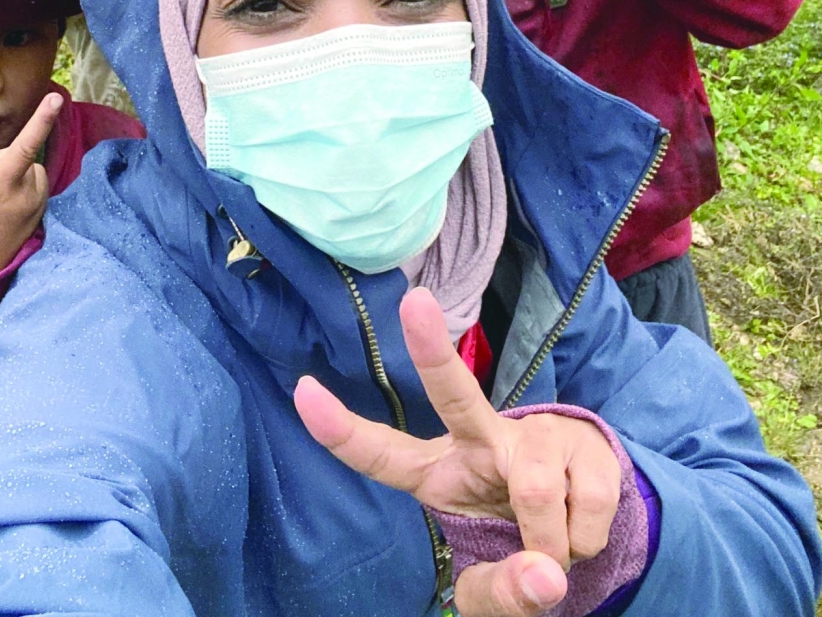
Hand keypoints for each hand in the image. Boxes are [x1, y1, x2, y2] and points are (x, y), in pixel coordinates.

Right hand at [0, 89, 62, 281]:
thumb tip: (16, 151)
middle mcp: (1, 188)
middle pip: (22, 150)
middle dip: (42, 121)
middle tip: (55, 97)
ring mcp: (25, 198)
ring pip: (26, 162)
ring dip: (16, 168)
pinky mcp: (40, 205)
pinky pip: (35, 177)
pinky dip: (26, 181)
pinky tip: (12, 203)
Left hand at [295, 288, 619, 616]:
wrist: (589, 534)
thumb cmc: (519, 551)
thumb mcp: (495, 590)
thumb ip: (503, 593)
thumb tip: (545, 575)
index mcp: (439, 473)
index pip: (381, 454)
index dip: (340, 429)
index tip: (302, 389)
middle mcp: (481, 439)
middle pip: (454, 396)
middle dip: (432, 352)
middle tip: (415, 302)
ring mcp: (533, 434)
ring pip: (532, 490)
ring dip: (551, 542)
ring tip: (553, 549)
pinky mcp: (582, 441)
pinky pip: (582, 504)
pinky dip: (583, 539)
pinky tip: (578, 525)